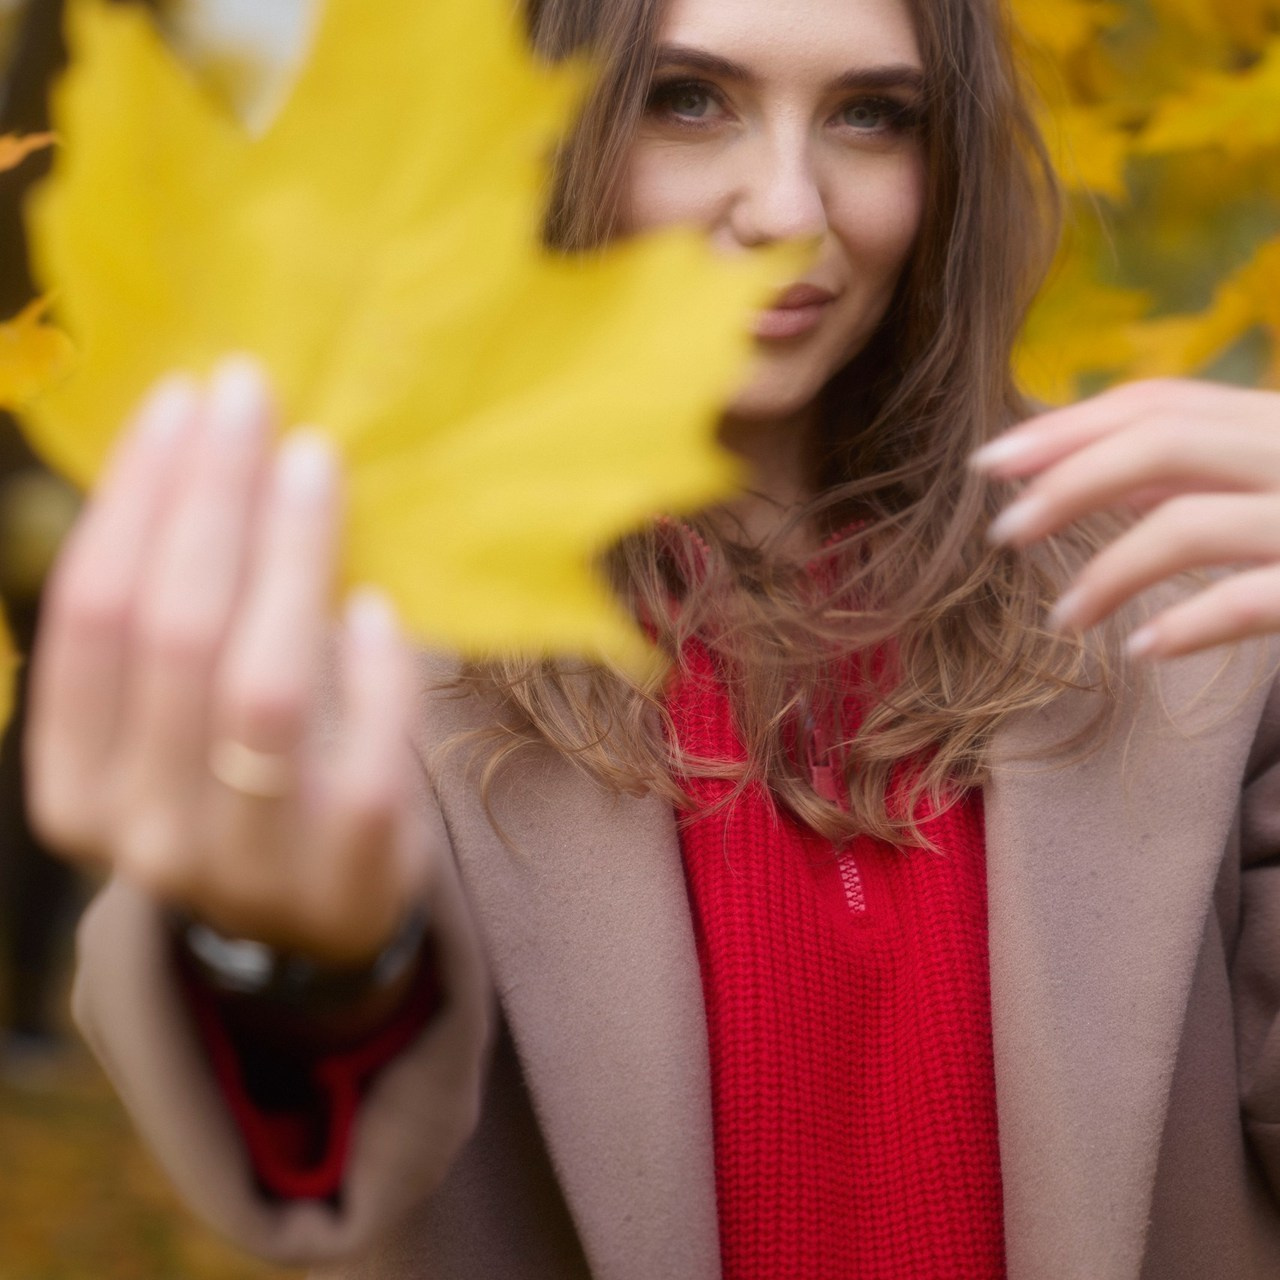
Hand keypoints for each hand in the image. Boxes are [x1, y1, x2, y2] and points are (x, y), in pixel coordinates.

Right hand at [25, 357, 430, 964]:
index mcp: (75, 788)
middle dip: (210, 497)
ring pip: (262, 685)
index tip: (181, 403)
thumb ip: (174, 628)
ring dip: (288, 555)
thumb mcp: (176, 729)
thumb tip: (207, 458)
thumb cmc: (241, 795)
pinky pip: (364, 751)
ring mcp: (248, 861)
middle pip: (174, 634)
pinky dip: (372, 672)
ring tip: (314, 463)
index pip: (93, 619)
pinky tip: (375, 606)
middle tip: (250, 395)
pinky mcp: (349, 871)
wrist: (311, 930)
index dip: (136, 500)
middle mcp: (142, 832)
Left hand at [972, 378, 1279, 660]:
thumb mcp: (1278, 479)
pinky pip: (1247, 601)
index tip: (991, 459)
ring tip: (1064, 617)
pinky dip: (1187, 624)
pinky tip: (1139, 648)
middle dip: (1068, 483)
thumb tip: (1116, 489)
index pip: (1159, 404)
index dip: (1065, 428)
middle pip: (1164, 444)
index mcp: (1277, 423)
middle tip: (1004, 529)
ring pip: (1190, 525)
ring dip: (1108, 572)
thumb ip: (1206, 477)